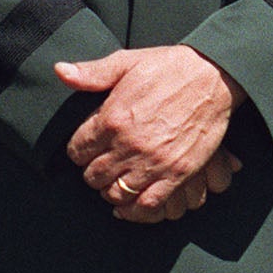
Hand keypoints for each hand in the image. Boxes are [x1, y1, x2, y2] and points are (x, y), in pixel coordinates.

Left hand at [58, 44, 245, 221]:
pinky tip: (132, 201)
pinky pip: (149, 204)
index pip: (77, 150)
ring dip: (111, 190)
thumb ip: (91, 73)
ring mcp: (155, 162)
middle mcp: (130, 144)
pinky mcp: (179, 173)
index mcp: (112, 119)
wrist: (212, 76)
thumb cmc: (167, 67)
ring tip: (114, 181)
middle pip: (94, 175)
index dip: (78, 151)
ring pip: (117, 193)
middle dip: (92, 172)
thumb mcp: (125, 63)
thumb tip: (59, 71)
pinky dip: (137, 209)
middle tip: (100, 165)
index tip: (86, 148)